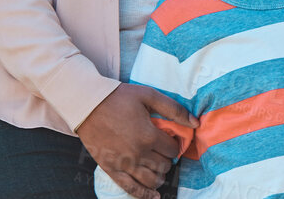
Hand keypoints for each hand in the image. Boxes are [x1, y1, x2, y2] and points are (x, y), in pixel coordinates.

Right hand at [77, 83, 191, 198]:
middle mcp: (138, 153)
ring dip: (160, 177)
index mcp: (148, 135)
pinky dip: (144, 195)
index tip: (171, 141)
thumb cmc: (118, 98)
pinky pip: (131, 188)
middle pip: (163, 166)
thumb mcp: (148, 95)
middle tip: (164, 153)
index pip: (172, 149)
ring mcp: (124, 164)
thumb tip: (195, 122)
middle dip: (167, 160)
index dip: (175, 145)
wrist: (87, 105)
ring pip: (151, 179)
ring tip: (160, 170)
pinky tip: (154, 196)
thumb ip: (173, 109)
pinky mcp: (112, 169)